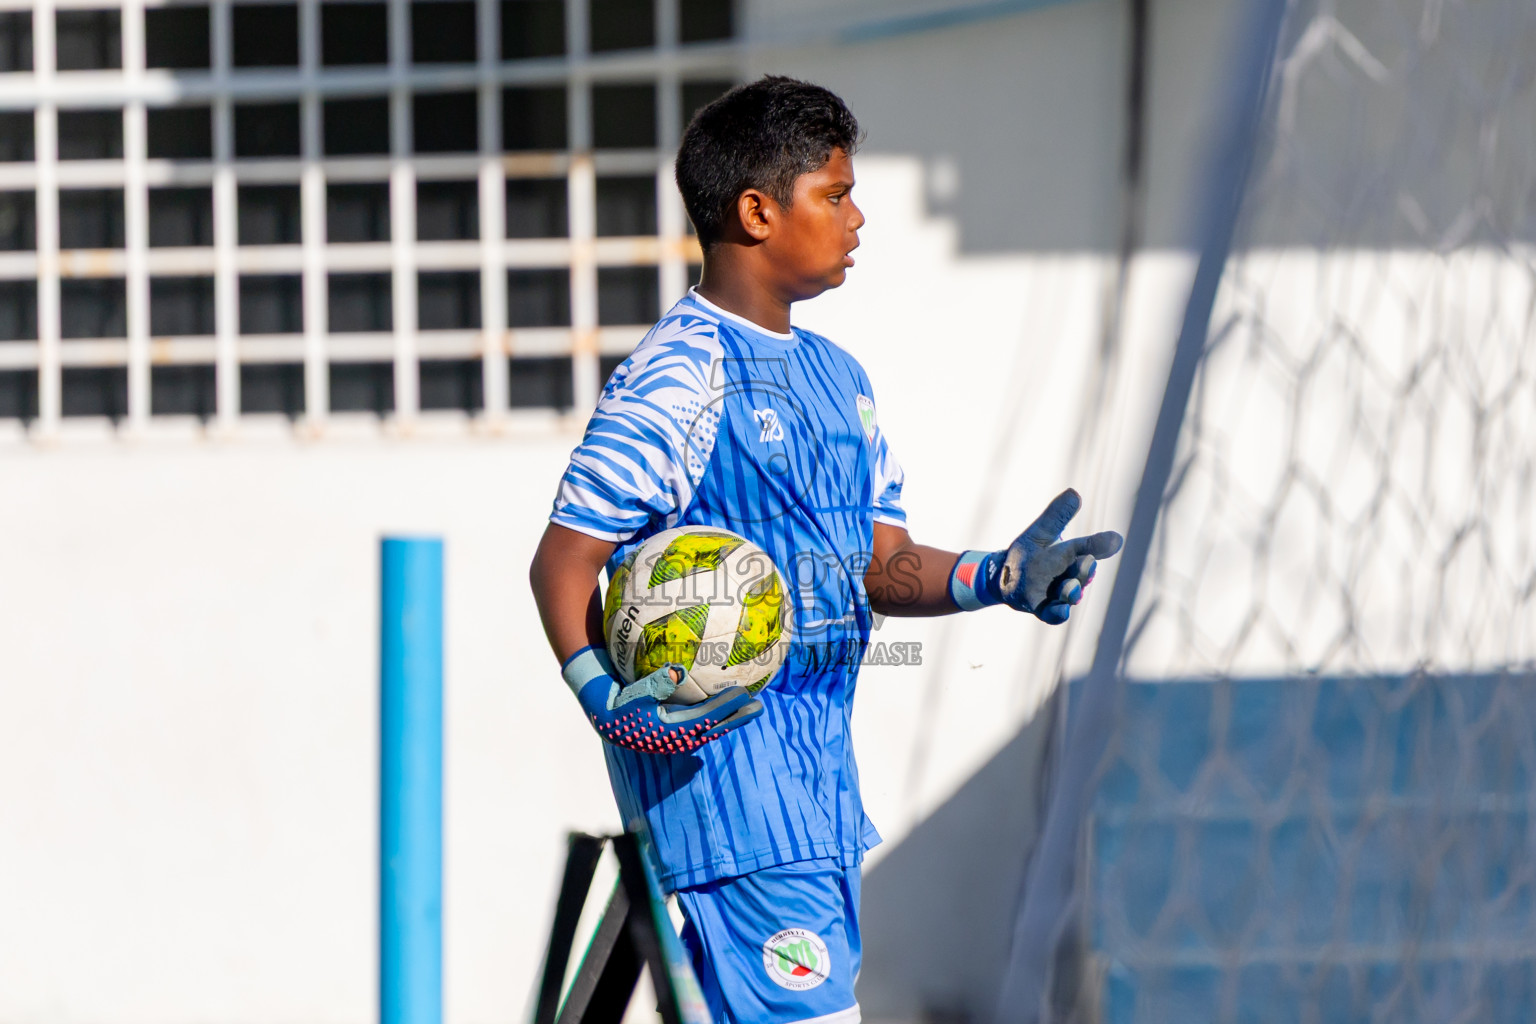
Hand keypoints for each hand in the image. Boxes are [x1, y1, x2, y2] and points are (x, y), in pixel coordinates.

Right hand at [561, 647, 763, 753]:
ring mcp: (682, 738)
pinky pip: (706, 725)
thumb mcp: (636, 693)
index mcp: (672, 730)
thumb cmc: (622, 702)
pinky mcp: (680, 733)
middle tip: (760, 705)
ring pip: (714, 728)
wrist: (608, 719)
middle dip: (738, 716)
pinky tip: (732, 705)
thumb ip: (657, 683)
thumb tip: (677, 672)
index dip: (726, 706)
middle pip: (716, 726)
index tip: (744, 693)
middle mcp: (681, 738)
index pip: (706, 717)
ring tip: (754, 707)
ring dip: (734, 718)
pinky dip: (721, 716)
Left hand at [992, 488, 1123, 622]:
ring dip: (1072, 591)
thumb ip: (1057, 515)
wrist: (1004, 576)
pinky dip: (1059, 613)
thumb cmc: (1029, 553)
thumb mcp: (1040, 531)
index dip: (1101, 544)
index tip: (1115, 539)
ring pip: (1071, 595)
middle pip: (1083, 574)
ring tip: (1069, 587)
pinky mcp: (1045, 609)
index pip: (1088, 548)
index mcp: (1071, 555)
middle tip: (1086, 563)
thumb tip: (1074, 493)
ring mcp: (1058, 594)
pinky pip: (1056, 615)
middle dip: (1085, 570)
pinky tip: (1061, 610)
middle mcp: (1070, 575)